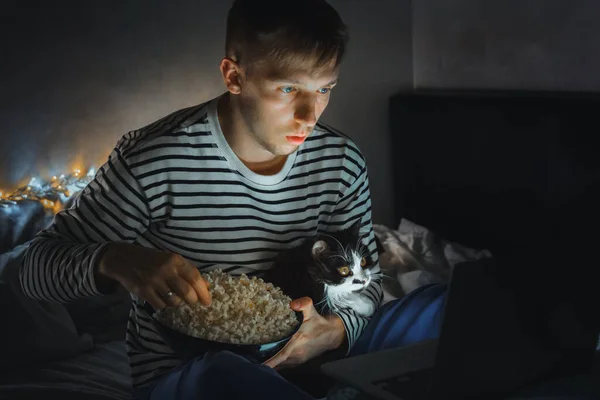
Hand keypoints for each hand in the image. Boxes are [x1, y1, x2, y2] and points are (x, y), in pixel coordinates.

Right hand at [96, 242, 210, 309]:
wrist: (124, 259)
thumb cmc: (152, 260)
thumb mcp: (171, 260)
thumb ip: (188, 271)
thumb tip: (206, 286)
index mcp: (175, 260)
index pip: (195, 278)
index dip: (203, 292)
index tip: (208, 302)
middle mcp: (166, 270)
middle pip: (187, 292)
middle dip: (192, 300)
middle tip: (191, 301)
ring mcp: (154, 281)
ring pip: (174, 301)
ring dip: (177, 303)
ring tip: (174, 297)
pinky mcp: (143, 291)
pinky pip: (161, 305)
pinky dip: (164, 305)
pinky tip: (161, 298)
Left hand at [263, 297, 345, 369]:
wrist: (333, 335)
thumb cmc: (320, 324)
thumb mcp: (312, 311)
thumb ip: (303, 304)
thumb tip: (292, 304)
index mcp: (298, 343)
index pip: (282, 355)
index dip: (271, 362)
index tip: (260, 367)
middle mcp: (298, 354)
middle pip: (279, 364)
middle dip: (266, 365)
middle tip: (252, 364)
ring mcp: (300, 359)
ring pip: (283, 366)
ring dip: (272, 366)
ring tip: (259, 365)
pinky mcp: (301, 361)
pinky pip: (287, 366)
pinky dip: (278, 366)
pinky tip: (271, 364)